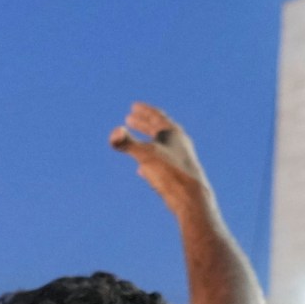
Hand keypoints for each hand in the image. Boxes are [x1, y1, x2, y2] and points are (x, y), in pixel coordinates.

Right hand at [110, 102, 214, 217]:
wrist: (191, 197)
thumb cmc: (171, 172)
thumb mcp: (146, 155)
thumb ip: (128, 143)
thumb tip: (113, 134)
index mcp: (173, 133)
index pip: (156, 116)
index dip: (144, 111)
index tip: (133, 106)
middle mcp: (177, 143)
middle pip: (157, 129)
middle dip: (143, 124)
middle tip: (130, 119)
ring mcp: (177, 159)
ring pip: (159, 147)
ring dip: (145, 142)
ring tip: (135, 142)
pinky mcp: (176, 174)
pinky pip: (160, 164)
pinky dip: (148, 162)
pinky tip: (141, 170)